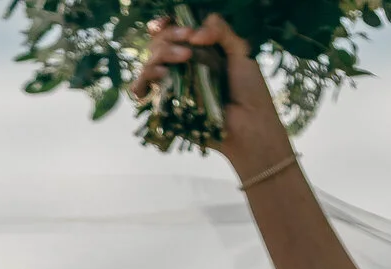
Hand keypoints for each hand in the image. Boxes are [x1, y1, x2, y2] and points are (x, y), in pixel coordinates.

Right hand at [137, 15, 291, 171]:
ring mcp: (172, 87)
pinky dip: (142, 80)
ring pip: (148, 63)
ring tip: (185, 58)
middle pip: (158, 44)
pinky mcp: (166, 106)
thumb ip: (220, 31)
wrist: (250, 125)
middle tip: (191, 40)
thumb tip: (195, 32)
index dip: (166, 25)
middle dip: (170, 36)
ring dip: (161, 54)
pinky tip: (162, 76)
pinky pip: (140, 90)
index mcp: (198, 52)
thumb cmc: (250, 92)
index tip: (168, 21)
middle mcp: (181, 67)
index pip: (172, 33)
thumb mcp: (241, 53)